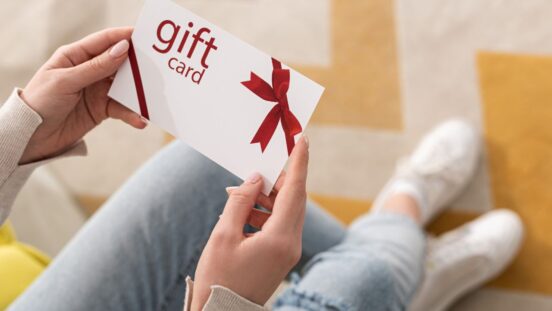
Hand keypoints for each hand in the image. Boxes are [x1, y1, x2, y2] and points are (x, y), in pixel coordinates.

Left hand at [19, 27, 146, 163]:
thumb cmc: (41, 102)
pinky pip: (122, 108)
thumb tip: (122, 49)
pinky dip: (132, 114)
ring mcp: (97, 90)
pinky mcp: (102, 109)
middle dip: (137, 66)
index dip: (124, 37)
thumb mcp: (66, 81)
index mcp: (76, 56)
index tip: (145, 38)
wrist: (32, 137)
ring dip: (138, 93)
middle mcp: (89, 70)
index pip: (104, 41)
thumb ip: (96, 67)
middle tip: (156, 68)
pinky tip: (140, 120)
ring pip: (124, 86)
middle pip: (119, 63)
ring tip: (152, 98)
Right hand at [191, 136, 309, 309]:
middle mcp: (292, 243)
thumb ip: (241, 201)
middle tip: (260, 165)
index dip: (299, 162)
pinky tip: (243, 213)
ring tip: (239, 195)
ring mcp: (289, 250)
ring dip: (266, 197)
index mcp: (280, 238)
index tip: (303, 138)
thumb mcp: (224, 235)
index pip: (295, 190)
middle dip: (278, 179)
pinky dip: (263, 212)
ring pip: (286, 211)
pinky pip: (279, 224)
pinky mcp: (282, 255)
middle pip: (293, 199)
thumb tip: (257, 179)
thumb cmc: (218, 278)